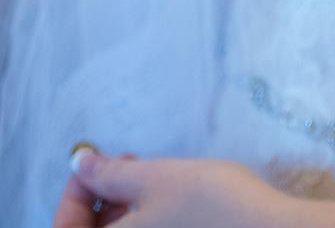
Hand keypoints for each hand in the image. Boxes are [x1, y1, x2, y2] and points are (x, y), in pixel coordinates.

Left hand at [52, 148, 296, 227]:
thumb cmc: (212, 207)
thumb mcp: (157, 179)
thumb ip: (110, 174)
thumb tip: (79, 163)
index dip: (74, 194)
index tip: (93, 163)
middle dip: (99, 199)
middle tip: (123, 162)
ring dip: (122, 210)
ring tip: (147, 175)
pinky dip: (144, 222)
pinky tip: (164, 198)